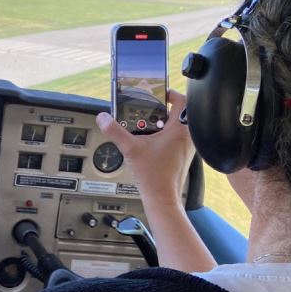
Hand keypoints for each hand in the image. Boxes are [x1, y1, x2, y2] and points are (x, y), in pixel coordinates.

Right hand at [95, 91, 214, 272]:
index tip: (157, 94)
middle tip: (146, 110)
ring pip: (177, 126)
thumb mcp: (130, 149)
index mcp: (180, 130)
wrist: (162, 198)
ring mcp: (186, 147)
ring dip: (162, 123)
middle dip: (161, 109)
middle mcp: (187, 137)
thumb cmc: (154, 176)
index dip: (169, 94)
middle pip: (178, 112)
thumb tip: (103, 118)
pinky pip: (176, 138)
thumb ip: (115, 131)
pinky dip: (164, 135)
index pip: (182, 101)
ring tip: (146, 126)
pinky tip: (150, 142)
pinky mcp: (182, 156)